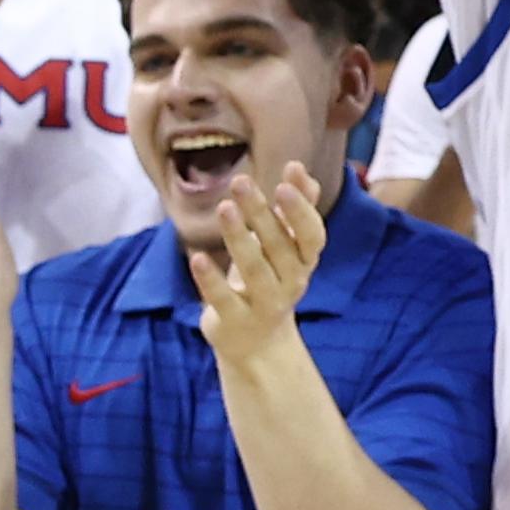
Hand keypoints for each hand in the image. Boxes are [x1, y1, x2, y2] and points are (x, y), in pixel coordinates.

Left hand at [184, 161, 324, 359]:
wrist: (258, 342)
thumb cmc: (271, 278)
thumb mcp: (286, 245)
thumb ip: (295, 207)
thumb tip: (298, 167)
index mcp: (304, 261)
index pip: (312, 236)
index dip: (301, 212)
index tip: (284, 183)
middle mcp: (291, 284)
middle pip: (279, 247)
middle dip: (260, 214)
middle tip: (240, 181)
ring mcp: (264, 304)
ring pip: (254, 270)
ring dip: (239, 238)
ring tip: (224, 207)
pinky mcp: (234, 321)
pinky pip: (223, 299)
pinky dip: (210, 279)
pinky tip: (197, 257)